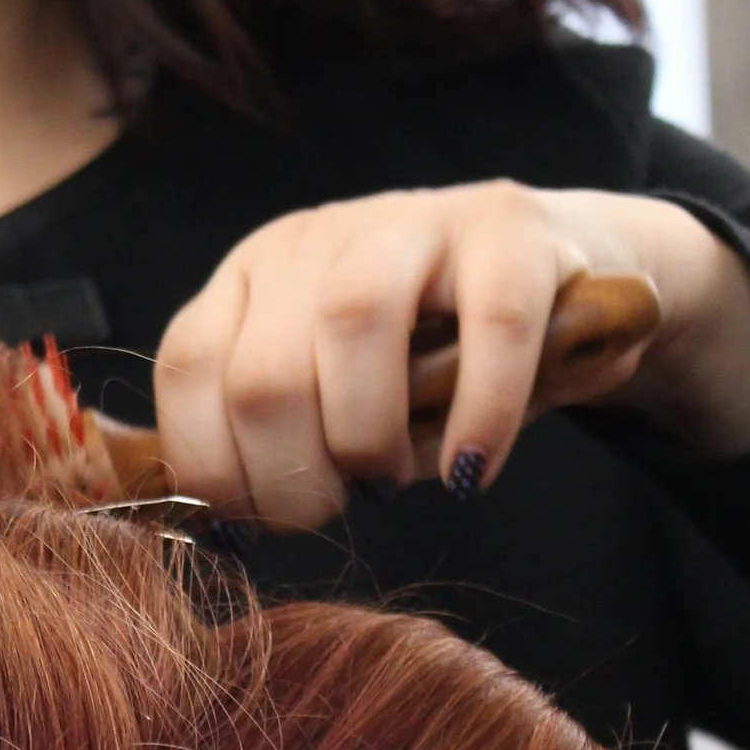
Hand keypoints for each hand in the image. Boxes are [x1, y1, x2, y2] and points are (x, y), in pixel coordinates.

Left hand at [153, 180, 749, 529]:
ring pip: (352, 322)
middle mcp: (315, 239)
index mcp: (252, 277)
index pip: (189, 369)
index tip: (260, 525)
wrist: (561, 278)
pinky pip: (490, 329)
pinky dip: (478, 415)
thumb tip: (224, 529)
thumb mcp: (334, 394)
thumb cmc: (430, 362)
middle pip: (264, 367)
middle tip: (343, 507)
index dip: (214, 466)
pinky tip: (472, 468)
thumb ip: (275, 443)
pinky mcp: (511, 231)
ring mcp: (411, 220)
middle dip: (294, 477)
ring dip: (366, 438)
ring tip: (394, 483)